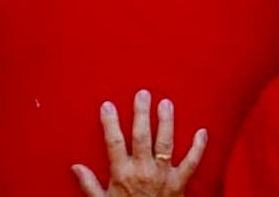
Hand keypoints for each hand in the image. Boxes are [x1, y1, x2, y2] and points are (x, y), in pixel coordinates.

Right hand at [72, 92, 204, 196]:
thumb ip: (89, 184)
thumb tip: (76, 167)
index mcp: (122, 174)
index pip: (114, 142)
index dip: (110, 122)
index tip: (108, 105)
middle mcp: (143, 170)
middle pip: (142, 135)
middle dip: (142, 112)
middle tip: (142, 94)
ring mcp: (162, 175)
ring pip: (165, 143)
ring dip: (166, 121)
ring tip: (166, 103)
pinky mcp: (179, 183)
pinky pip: (191, 162)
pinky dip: (199, 147)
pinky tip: (202, 132)